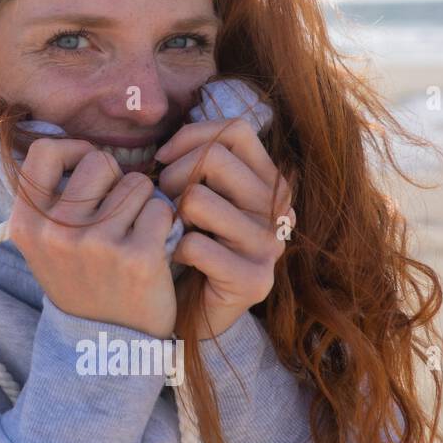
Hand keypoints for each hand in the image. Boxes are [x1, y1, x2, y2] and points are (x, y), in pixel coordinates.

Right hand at [9, 139, 179, 339]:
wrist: (106, 348)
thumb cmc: (80, 282)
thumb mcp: (45, 244)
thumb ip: (50, 199)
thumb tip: (74, 144)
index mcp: (27, 223)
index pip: (47, 151)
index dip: (74, 151)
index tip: (89, 170)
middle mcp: (56, 231)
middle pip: (99, 161)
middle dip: (116, 179)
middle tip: (118, 211)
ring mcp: (97, 244)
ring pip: (137, 183)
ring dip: (144, 203)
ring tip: (134, 233)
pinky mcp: (138, 257)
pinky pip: (162, 208)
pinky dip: (165, 223)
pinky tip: (155, 247)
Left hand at [153, 119, 294, 340]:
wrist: (191, 310)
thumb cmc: (187, 242)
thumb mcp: (195, 194)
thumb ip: (194, 163)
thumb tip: (166, 148)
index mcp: (269, 182)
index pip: (235, 131)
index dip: (190, 138)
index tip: (164, 159)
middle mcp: (278, 210)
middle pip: (214, 158)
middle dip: (173, 176)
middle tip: (166, 204)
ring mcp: (270, 247)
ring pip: (198, 199)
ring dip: (172, 216)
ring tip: (174, 233)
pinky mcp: (254, 281)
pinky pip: (195, 245)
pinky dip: (174, 251)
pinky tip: (178, 262)